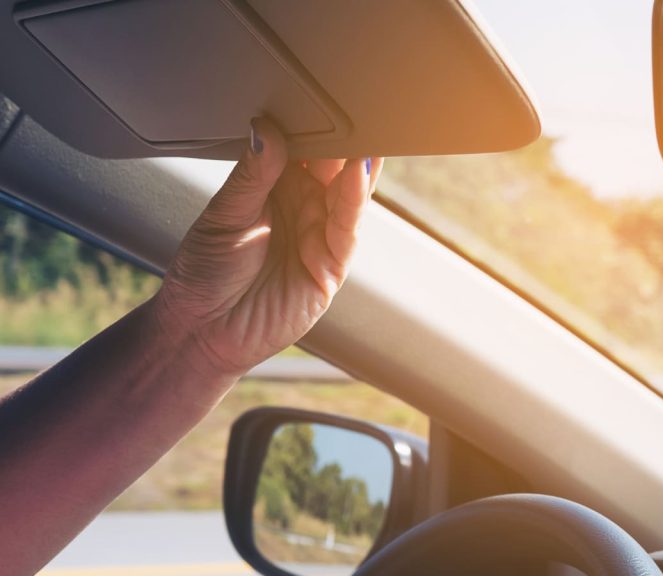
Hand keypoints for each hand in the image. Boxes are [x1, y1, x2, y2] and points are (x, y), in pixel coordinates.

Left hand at [154, 118, 382, 374]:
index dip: (313, 124)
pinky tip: (358, 170)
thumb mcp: (223, 215)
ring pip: (349, 193)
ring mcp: (320, 236)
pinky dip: (356, 198)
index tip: (320, 95)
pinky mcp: (331, 266)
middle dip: (343, 138)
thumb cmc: (204, 273)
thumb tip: (265, 127)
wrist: (201, 330)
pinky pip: (347, 227)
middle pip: (333, 166)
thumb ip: (251, 174)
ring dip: (357, 163)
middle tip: (350, 105)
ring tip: (363, 131)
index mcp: (275, 188)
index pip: (303, 149)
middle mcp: (303, 208)